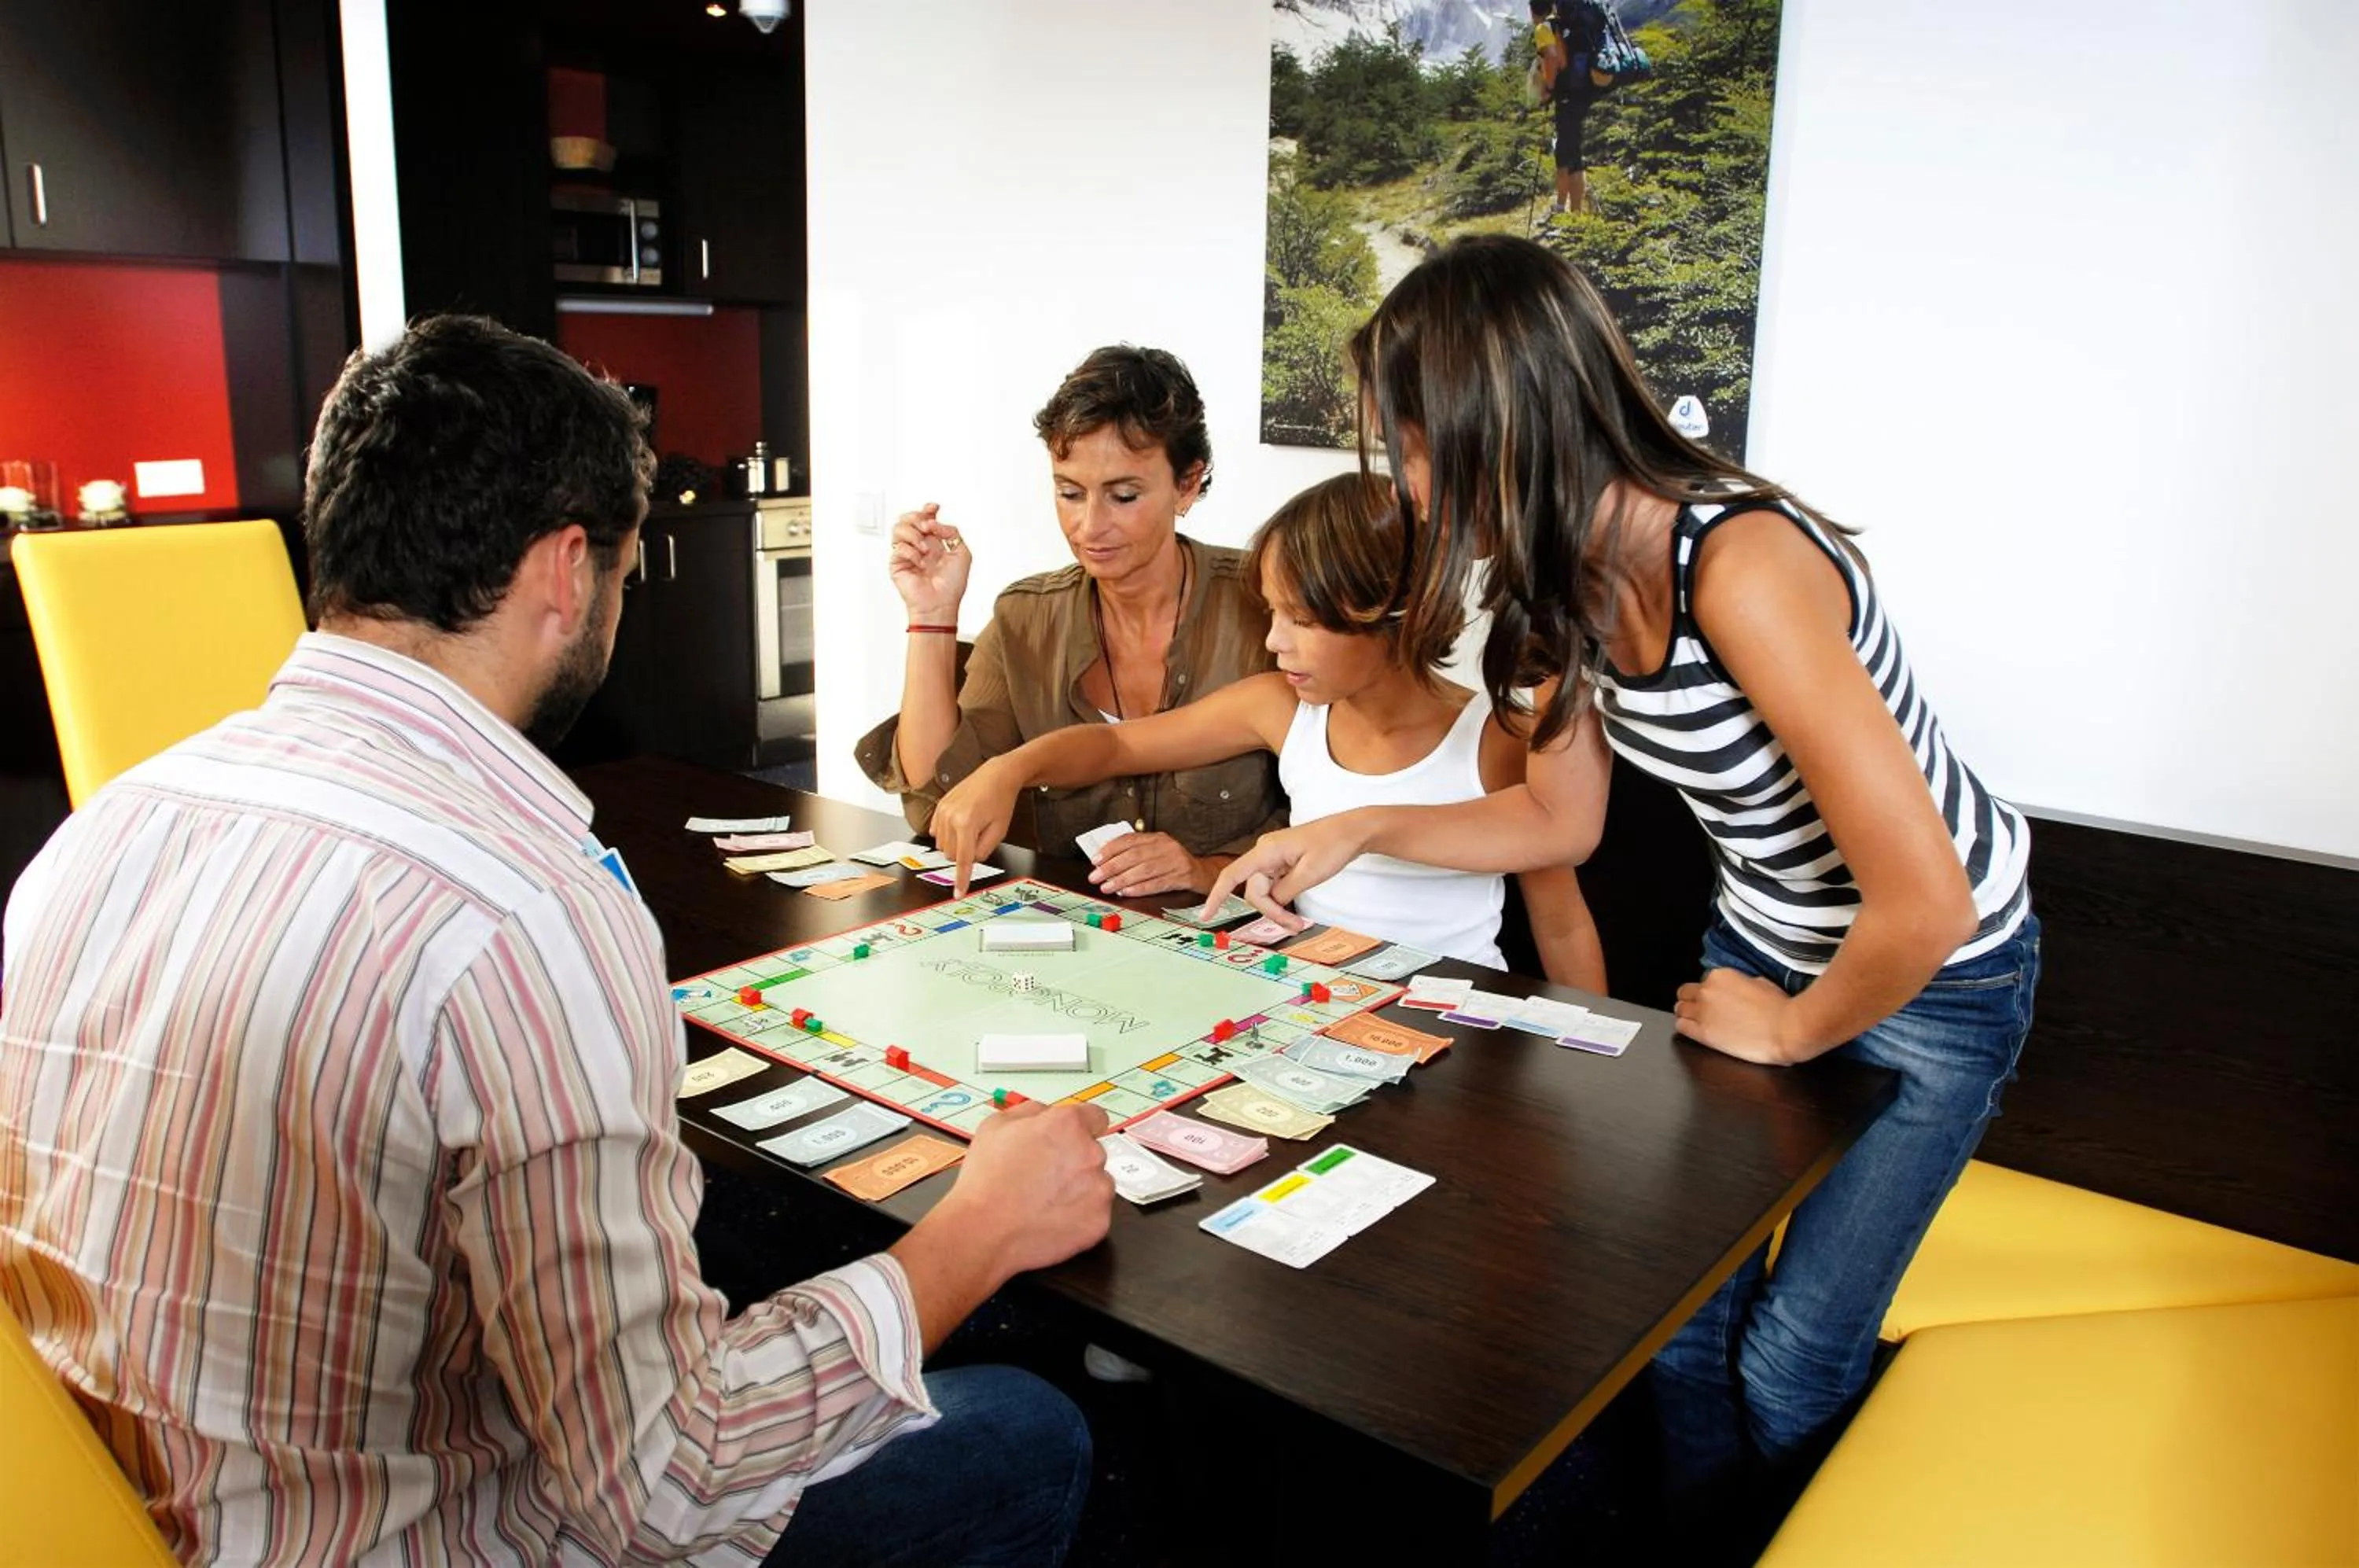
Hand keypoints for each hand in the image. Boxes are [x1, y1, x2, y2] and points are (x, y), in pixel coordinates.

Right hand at [888, 503, 970, 618]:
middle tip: (928, 529)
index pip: (925, 519)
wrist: (940, 604)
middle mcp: (919, 545)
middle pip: (908, 518)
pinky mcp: (896, 563)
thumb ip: (952, 532)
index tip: (934, 508)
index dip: (927, 510)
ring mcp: (906, 553)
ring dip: (914, 535)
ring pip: (899, 528)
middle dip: (918, 518)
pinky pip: (898, 547)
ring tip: (925, 550)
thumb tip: (935, 522)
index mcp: (934, 542)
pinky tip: (920, 563)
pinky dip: (911, 552)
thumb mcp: (962, 554)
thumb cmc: (952, 586)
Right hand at [934, 760, 1018, 893]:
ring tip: (972, 827)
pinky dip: (948, 835)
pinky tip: (960, 825)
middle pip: (952, 855)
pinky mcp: (939, 807)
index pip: (963, 860)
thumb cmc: (1001, 801)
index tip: (958, 894)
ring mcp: (942, 811)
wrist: (996, 776)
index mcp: (967, 824)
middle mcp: (950, 817)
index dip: (961, 879)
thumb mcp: (999, 830)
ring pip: (943, 846)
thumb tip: (971, 861)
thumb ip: (984, 850)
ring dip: (956, 844)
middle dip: (965, 853)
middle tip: (980, 838)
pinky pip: (936, 833)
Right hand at [934, 1100, 1114, 1279]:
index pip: (1095, 1117)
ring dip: (1080, 1188)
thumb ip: (1031, 1112)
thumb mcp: (996, 1125)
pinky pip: (1095, 1213)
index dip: (1081, 1128)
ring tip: (1045, 1199)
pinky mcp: (1099, 1221)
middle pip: (1093, 1152)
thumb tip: (1045, 1113)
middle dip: (1074, 1160)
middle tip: (1045, 1175)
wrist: (983, 1231)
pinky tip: (1051, 1217)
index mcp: (1067, 1126)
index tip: (1073, 1139)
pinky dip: (1079, 1216)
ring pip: (1097, 1183)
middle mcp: (1090, 1154)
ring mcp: (1098, 1190)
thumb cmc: (986, 1181)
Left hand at [1088, 831, 1200, 897]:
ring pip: (1144, 870)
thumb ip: (1135, 854)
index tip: (1095, 860)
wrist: (1203, 873)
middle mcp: (1166, 847)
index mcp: (1157, 838)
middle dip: (1112, 866)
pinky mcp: (1182, 877)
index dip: (1110, 849)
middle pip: (1134, 855)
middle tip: (1096, 876)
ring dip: (1122, 879)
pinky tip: (1127, 892)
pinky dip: (1140, 888)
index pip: (1129, 840)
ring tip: (1108, 887)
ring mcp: (1175, 861)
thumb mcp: (1157, 852)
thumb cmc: (1174, 864)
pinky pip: (1157, 883)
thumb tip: (1106, 863)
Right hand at [1199, 816, 1369, 924]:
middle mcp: (1264, 853)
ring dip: (1278, 909)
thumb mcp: (1310, 874)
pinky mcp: (1281, 863)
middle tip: (1296, 926)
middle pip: (1254, 891)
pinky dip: (1282, 901)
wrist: (1352, 830)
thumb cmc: (1333, 845)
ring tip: (1299, 923)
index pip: (1232, 875)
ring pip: (1264, 892)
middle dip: (1271, 912)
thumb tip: (1271, 903)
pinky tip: (1295, 910)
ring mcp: (1272, 858)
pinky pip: (1273, 887)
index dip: (1216, 896)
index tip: (1206, 915)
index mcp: (1266, 851)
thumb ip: (1285, 891)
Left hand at [1674, 969, 1801, 1064]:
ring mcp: (1703, 1011)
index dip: (1711, 991)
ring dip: (1688, 1013)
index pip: (1704, 981)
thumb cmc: (1781, 1008)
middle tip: (1705, 1010)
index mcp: (1721, 975)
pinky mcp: (1703, 1033)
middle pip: (1686, 992)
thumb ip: (1741, 983)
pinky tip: (1695, 1030)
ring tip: (1699, 1021)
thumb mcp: (1761, 983)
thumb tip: (1739, 989)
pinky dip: (1685, 1026)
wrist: (1787, 1029)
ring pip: (1680, 1008)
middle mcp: (1707, 990)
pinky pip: (1681, 1026)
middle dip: (1694, 1000)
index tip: (1718, 1000)